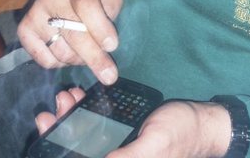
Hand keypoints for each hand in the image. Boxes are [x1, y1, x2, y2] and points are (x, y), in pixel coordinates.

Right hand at [17, 0, 122, 83]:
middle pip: (73, 32)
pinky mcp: (24, 32)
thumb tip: (107, 45)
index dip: (99, 27)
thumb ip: (111, 14)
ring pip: (62, 51)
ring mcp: (34, 15)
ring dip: (81, 59)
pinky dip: (64, 63)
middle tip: (110, 75)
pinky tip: (71, 52)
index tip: (112, 46)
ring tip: (89, 52)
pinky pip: (47, 61)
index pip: (86, 5)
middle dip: (94, 57)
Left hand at [36, 93, 231, 157]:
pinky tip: (80, 98)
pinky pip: (100, 124)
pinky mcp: (124, 133)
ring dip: (72, 117)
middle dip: (62, 128)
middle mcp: (118, 155)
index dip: (61, 149)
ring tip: (66, 98)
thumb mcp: (154, 144)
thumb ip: (128, 156)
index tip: (46, 127)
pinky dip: (87, 111)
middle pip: (79, 149)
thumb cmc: (181, 133)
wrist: (203, 121)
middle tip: (52, 110)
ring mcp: (119, 146)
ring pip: (86, 136)